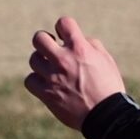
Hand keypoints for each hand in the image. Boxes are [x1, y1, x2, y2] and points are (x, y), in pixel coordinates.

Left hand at [24, 15, 126, 129]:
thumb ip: (91, 46)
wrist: (106, 115)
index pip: (63, 23)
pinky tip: (47, 83)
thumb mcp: (106, 61)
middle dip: (45, 41)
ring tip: (52, 69)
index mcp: (80, 49)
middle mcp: (63, 60)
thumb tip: (80, 39)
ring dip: (42, 62)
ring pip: (33, 59)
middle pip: (39, 38)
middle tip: (52, 49)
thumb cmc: (109, 87)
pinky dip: (36, 80)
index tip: (65, 36)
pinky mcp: (46, 93)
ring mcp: (52, 77)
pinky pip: (30, 80)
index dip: (63, 27)